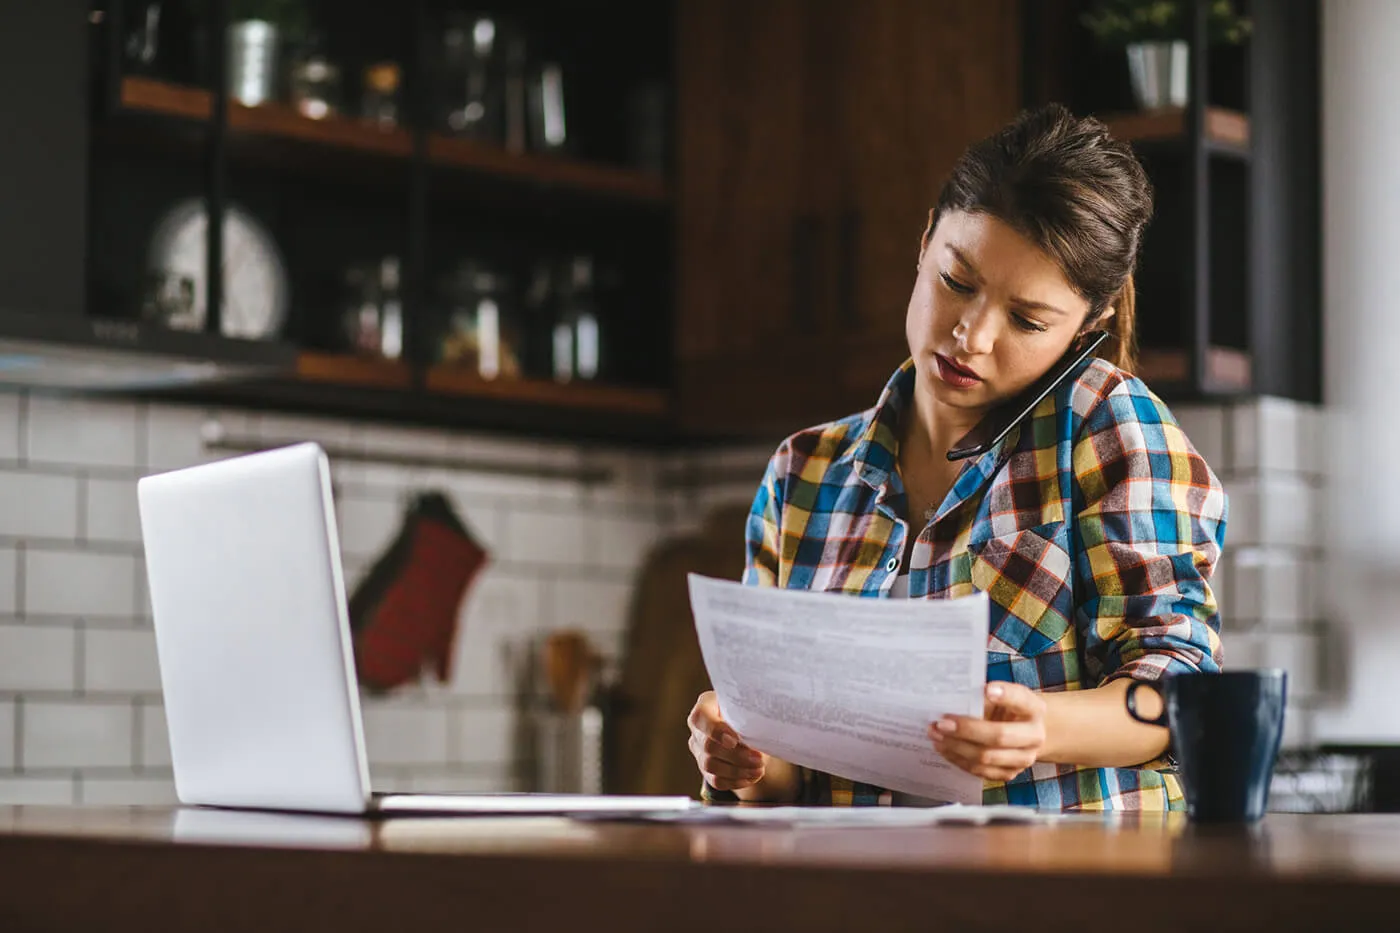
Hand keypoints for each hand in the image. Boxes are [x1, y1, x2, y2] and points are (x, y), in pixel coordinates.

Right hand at [687, 691, 766, 790]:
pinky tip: (751, 777)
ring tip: (759, 770)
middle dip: (736, 756)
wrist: (747, 724)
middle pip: (708, 746)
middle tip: (759, 759)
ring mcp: (699, 750)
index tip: (736, 740)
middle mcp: (698, 729)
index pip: (701, 717)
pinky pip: (715, 780)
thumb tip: (763, 733)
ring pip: (710, 766)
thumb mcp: (749, 708)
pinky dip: (735, 782)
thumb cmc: (748, 711)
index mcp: (705, 705)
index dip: (717, 731)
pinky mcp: (705, 768)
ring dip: (737, 771)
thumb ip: (750, 716)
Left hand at [929, 682, 1046, 782]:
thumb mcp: (1001, 696)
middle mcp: (1034, 736)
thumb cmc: (1006, 709)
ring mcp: (1023, 759)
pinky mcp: (1009, 773)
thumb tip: (952, 698)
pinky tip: (944, 748)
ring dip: (956, 746)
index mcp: (1034, 709)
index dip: (1006, 695)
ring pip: (987, 757)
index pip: (1021, 700)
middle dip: (966, 729)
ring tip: (936, 734)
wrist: (1024, 733)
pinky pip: (981, 771)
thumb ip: (983, 697)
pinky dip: (958, 759)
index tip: (987, 689)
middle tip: (942, 722)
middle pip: (999, 735)